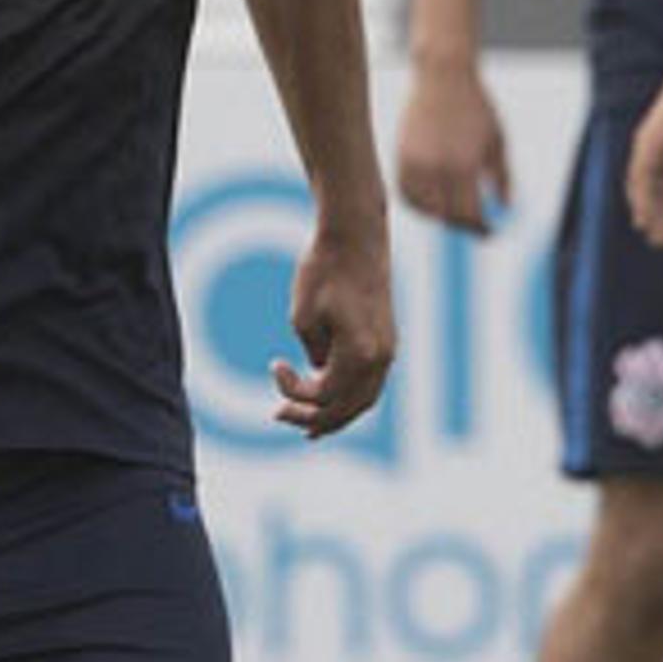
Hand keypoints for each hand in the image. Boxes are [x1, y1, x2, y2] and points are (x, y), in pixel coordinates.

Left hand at [270, 220, 395, 438]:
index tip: (274, 364)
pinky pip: (370, 381)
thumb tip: (321, 372)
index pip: (324, 395)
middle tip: (279, 416)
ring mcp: (388, 349)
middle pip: (348, 409)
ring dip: (336, 415)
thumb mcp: (304, 316)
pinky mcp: (386, 338)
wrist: (356, 234)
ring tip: (310, 427)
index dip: (292, 391)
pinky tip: (332, 396)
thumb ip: (313, 354)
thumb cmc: (324, 270)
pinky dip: (350, 395)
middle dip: (313, 419)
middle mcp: (381, 357)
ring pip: (364, 400)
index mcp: (360, 354)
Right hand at [394, 64, 513, 233]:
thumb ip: (503, 178)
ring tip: (453, 212)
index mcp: (463, 166)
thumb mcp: (498, 142)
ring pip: (422, 208)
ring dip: (438, 216)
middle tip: (474, 225)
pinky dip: (418, 203)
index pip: (469, 214)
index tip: (490, 232)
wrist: (443, 75)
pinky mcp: (400, 155)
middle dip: (462, 224)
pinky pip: (405, 193)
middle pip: (446, 215)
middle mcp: (435, 168)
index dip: (480, 228)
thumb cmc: (477, 107)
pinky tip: (432, 199)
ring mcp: (414, 163)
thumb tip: (505, 209)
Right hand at [624, 49, 662, 247]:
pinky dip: (658, 201)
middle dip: (652, 214)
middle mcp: (648, 143)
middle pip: (644, 186)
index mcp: (656, 137)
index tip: (653, 229)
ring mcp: (654, 146)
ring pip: (649, 186)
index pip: (645, 178)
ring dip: (654, 212)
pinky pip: (656, 181)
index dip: (647, 204)